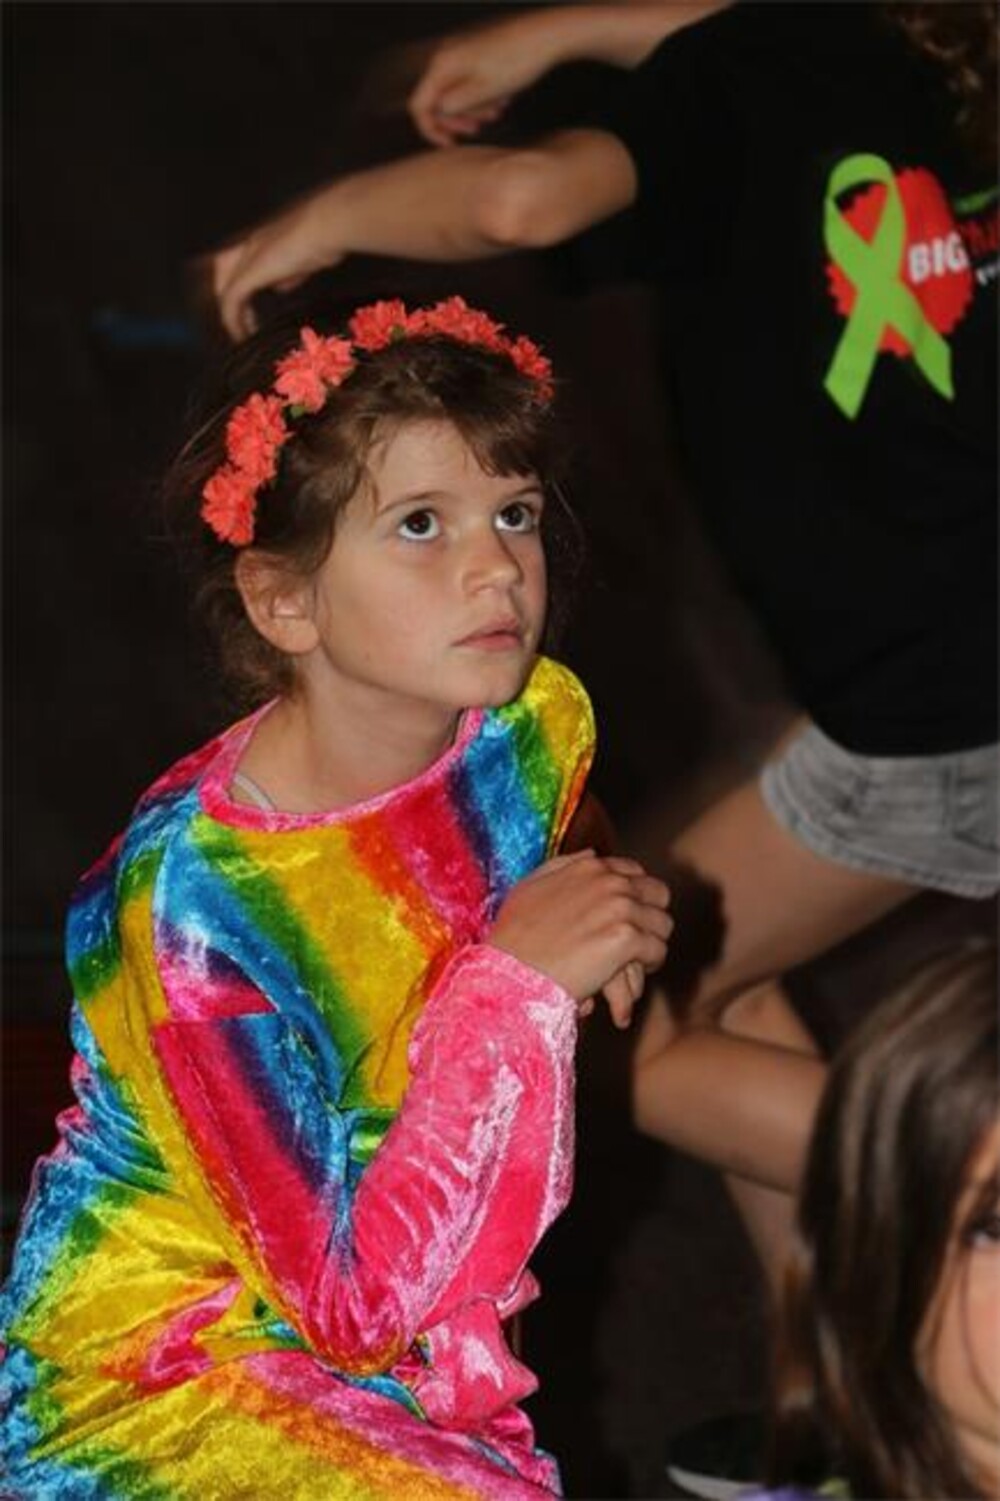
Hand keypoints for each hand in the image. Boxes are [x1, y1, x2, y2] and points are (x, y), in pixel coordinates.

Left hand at [212, 193, 346, 341]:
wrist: (325, 226)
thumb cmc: (325, 238)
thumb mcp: (304, 260)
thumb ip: (289, 274)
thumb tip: (279, 287)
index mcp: (264, 240)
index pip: (238, 261)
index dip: (240, 285)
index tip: (251, 309)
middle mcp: (250, 246)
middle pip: (222, 270)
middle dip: (228, 297)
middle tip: (242, 322)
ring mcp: (248, 257)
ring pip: (223, 287)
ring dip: (231, 314)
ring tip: (241, 334)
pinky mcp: (250, 272)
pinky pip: (232, 301)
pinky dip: (234, 320)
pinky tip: (243, 334)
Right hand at [409, 16, 551, 146]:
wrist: (544, 36)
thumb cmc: (517, 62)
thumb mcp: (484, 91)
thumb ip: (455, 105)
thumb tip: (438, 113)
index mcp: (444, 65)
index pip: (419, 105)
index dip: (430, 129)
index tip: (449, 145)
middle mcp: (447, 57)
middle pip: (437, 101)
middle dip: (457, 120)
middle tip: (478, 129)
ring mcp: (461, 55)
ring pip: (455, 95)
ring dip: (473, 111)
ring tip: (497, 111)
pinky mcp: (474, 57)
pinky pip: (469, 85)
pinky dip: (482, 98)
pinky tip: (501, 100)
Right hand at [491, 850, 671, 1011]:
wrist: (511, 972)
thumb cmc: (513, 937)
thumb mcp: (531, 887)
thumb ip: (564, 865)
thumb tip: (593, 854)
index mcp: (589, 867)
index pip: (635, 872)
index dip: (635, 896)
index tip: (627, 917)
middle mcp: (610, 882)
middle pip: (658, 894)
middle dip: (650, 916)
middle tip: (638, 940)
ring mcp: (620, 909)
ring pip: (662, 925)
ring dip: (651, 943)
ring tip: (635, 960)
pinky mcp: (626, 939)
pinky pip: (658, 951)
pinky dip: (648, 965)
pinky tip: (630, 972)